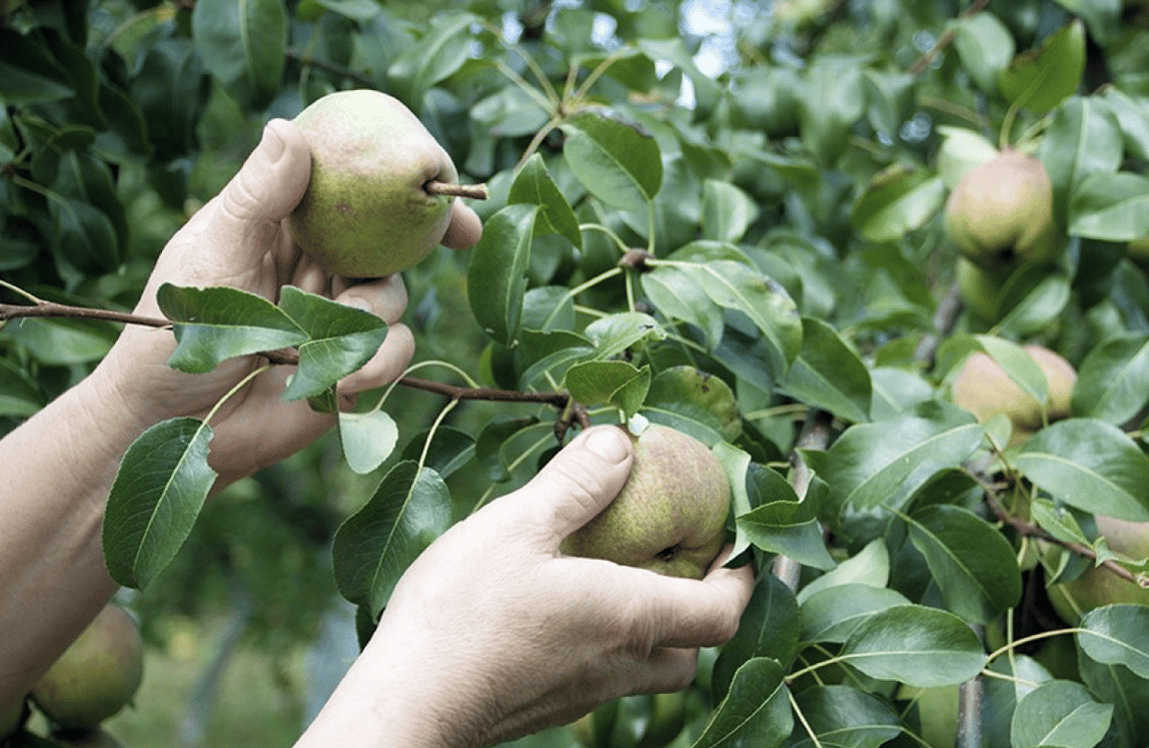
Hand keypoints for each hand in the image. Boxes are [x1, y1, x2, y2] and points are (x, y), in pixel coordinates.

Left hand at [91, 118, 481, 482]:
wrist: (166, 423)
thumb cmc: (167, 331)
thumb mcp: (213, 254)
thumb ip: (256, 198)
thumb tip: (289, 127)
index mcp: (284, 226)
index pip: (346, 187)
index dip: (391, 177)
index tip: (429, 167)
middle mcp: (318, 267)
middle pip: (389, 238)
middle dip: (431, 232)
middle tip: (464, 228)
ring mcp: (337, 317)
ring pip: (394, 295)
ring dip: (374, 316)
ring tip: (325, 343)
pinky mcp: (352, 367)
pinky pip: (396, 352)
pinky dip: (379, 364)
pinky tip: (345, 381)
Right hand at [304, 425, 755, 747]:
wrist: (405, 704)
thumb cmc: (462, 615)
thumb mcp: (518, 524)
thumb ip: (577, 482)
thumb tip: (622, 442)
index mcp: (628, 618)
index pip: (722, 610)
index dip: (742, 575)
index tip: (735, 539)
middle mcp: (618, 665)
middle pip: (692, 649)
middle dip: (700, 605)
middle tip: (679, 556)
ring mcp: (583, 693)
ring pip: (646, 667)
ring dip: (652, 625)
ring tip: (618, 575)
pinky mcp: (547, 706)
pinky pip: (602, 676)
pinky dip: (606, 641)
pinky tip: (561, 608)